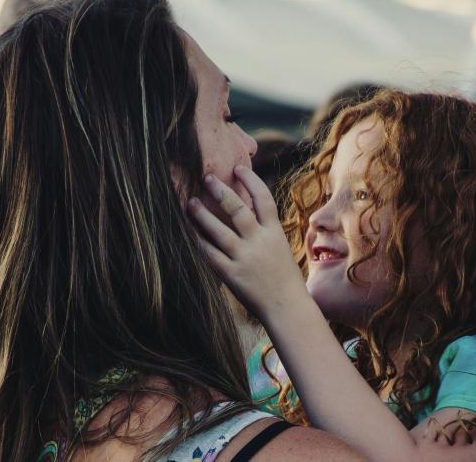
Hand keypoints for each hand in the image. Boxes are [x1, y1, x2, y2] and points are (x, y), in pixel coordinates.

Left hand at [188, 165, 308, 317]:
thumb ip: (264, 229)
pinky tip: (188, 232)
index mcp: (275, 233)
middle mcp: (260, 242)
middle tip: (206, 178)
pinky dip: (199, 242)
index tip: (237, 167)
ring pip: (220, 231)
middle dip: (221, 191)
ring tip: (190, 202)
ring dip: (203, 215)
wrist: (288, 308)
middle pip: (238, 210)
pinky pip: (211, 255)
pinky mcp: (233, 275)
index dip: (250, 180)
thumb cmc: (283, 277)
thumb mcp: (280, 247)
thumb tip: (247, 207)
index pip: (263, 199)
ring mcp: (246, 259)